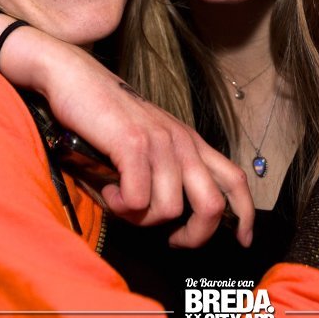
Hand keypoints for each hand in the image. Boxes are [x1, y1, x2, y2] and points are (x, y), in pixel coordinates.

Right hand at [0, 16, 254, 247]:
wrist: (73, 76)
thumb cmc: (104, 116)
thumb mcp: (144, 144)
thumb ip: (158, 176)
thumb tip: (157, 220)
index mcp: (190, 142)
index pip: (235, 180)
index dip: (245, 215)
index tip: (242, 240)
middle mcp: (183, 142)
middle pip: (211, 205)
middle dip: (194, 235)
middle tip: (172, 241)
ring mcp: (160, 142)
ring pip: (168, 210)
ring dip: (141, 218)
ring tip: (120, 199)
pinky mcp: (133, 144)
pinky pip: (137, 200)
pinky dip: (119, 206)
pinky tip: (108, 189)